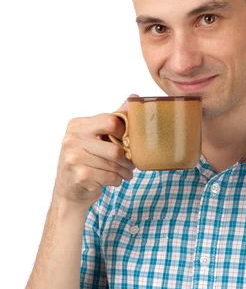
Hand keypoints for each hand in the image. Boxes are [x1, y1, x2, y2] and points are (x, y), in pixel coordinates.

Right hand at [52, 94, 138, 209]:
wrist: (69, 191)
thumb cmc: (86, 161)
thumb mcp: (95, 137)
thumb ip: (113, 118)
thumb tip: (134, 97)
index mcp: (77, 125)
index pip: (110, 121)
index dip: (125, 133)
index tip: (127, 142)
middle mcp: (72, 139)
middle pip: (115, 148)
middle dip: (127, 159)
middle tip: (131, 164)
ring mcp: (73, 158)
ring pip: (114, 164)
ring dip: (124, 172)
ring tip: (125, 174)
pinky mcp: (79, 175)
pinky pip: (110, 177)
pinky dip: (117, 181)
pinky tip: (113, 180)